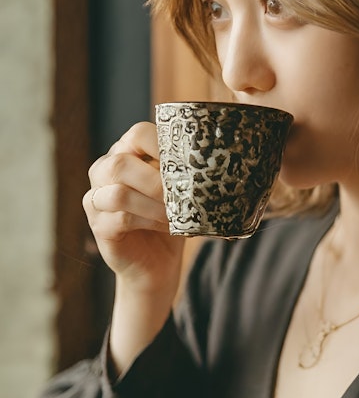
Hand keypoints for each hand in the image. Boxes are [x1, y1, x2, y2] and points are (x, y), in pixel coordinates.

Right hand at [84, 122, 185, 373]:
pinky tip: (169, 226)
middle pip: (120, 162)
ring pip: (118, 192)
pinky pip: (121, 218)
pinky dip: (149, 221)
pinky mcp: (99, 226)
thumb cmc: (173, 217)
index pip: (137, 133)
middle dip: (156, 179)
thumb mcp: (182, 188)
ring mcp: (96, 199)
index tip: (189, 161)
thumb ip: (188, 170)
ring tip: (177, 213)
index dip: (162, 144)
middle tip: (182, 192)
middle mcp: (104, 171)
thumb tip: (224, 156)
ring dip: (154, 204)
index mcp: (127, 152)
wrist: (157, 264)